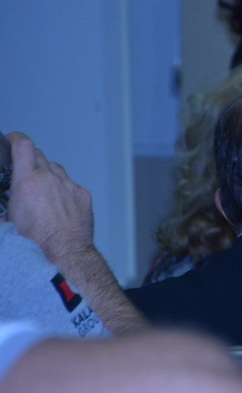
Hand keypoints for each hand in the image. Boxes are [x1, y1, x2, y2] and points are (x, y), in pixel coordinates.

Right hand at [5, 132, 94, 264]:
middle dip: (28, 160)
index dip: (16, 139)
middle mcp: (50, 179)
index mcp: (27, 182)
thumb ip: (5, 208)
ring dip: (46, 176)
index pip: (23, 146)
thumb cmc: (33, 242)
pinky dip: (62, 190)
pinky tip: (57, 206)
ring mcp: (69, 186)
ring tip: (39, 193)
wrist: (64, 253)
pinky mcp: (83, 195)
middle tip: (22, 172)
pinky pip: (70, 186)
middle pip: (39, 156)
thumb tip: (6, 209)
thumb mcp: (7, 222)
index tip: (11, 140)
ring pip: (56, 170)